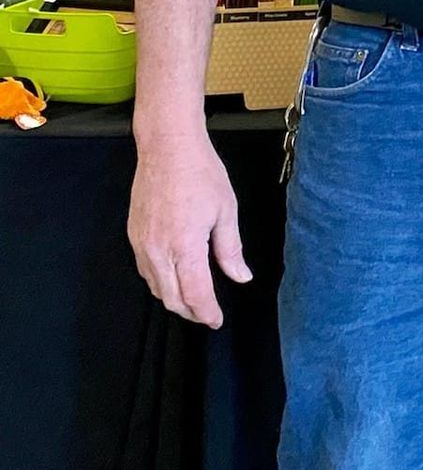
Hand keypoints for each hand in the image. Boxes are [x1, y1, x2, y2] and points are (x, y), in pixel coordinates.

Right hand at [128, 133, 251, 327]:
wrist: (167, 148)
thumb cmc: (202, 175)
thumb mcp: (226, 211)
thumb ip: (230, 249)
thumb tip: (241, 277)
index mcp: (185, 246)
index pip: (195, 294)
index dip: (207, 312)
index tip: (217, 320)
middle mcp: (158, 250)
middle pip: (172, 298)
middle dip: (191, 312)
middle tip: (208, 315)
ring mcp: (141, 244)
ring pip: (156, 287)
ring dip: (175, 299)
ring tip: (195, 300)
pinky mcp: (133, 236)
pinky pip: (146, 271)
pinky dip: (162, 282)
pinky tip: (176, 278)